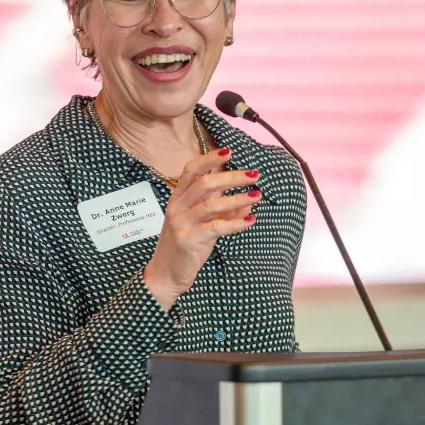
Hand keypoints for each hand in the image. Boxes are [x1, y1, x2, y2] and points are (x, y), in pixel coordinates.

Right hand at [143, 147, 261, 310]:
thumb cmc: (186, 243)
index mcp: (178, 197)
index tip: (229, 151)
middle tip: (254, 175)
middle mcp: (177, 206)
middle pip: (205, 184)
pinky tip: (251, 220)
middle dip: (232, 177)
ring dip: (238, 198)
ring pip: (212, 204)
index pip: (191, 170)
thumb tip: (248, 196)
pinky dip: (236, 223)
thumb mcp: (203, 221)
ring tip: (257, 195)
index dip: (210, 159)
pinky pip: (216, 227)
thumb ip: (222, 208)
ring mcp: (181, 223)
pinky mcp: (187, 240)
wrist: (167, 273)